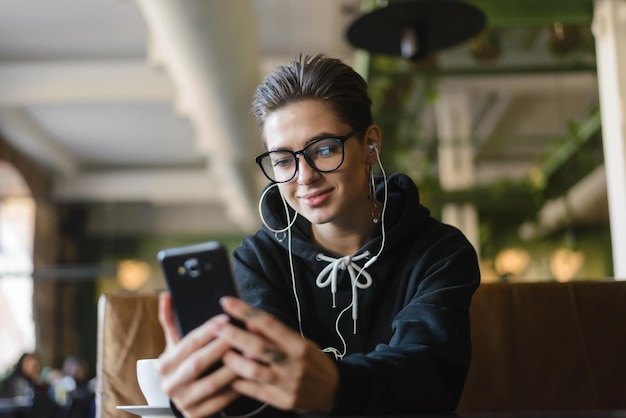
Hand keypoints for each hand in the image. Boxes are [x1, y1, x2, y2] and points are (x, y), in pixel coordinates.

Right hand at [157, 292, 239, 417]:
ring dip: (233, 367)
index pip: (186, 344)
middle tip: (241, 334)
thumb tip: (166, 294)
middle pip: (198, 363)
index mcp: (163, 365)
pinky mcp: (197, 415)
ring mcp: (183, 402)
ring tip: (251, 353)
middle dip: (221, 347)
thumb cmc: (181, 364)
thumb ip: (171, 321)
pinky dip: (237, 387)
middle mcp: (170, 385)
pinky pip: (221, 400)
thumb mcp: (174, 345)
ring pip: (212, 383)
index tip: (225, 319)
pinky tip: (250, 374)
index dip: (206, 331)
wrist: (181, 398)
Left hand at [216, 297, 338, 412]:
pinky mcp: (281, 401)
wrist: (333, 392)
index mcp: (299, 345)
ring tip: (222, 353)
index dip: (246, 312)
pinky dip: (239, 382)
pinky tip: (230, 376)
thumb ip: (276, 334)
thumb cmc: (314, 362)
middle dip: (233, 335)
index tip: (228, 302)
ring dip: (233, 361)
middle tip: (216, 326)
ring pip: (253, 371)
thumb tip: (250, 323)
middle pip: (257, 347)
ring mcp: (286, 384)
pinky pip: (254, 391)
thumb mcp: (301, 342)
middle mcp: (292, 363)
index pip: (268, 323)